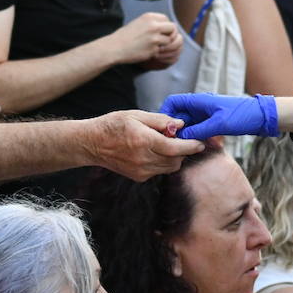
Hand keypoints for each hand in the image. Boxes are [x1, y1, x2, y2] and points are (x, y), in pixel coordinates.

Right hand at [83, 110, 204, 180]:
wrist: (92, 143)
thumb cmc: (113, 125)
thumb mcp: (136, 115)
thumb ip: (161, 121)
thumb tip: (181, 124)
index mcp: (144, 141)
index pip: (176, 148)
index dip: (191, 146)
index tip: (200, 142)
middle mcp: (143, 159)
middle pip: (176, 160)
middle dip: (183, 151)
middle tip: (181, 139)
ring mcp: (141, 171)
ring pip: (170, 167)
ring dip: (174, 157)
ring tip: (165, 144)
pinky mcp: (139, 177)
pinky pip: (159, 171)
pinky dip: (163, 162)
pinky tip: (154, 152)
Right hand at [111, 13, 180, 65]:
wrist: (115, 47)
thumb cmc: (125, 36)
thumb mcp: (139, 23)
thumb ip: (152, 23)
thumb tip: (167, 26)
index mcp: (149, 17)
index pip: (167, 19)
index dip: (166, 26)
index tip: (162, 31)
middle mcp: (153, 26)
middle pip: (172, 28)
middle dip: (170, 34)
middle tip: (163, 39)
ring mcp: (154, 38)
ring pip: (169, 41)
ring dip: (163, 44)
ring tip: (152, 46)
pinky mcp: (154, 49)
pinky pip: (161, 50)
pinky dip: (156, 52)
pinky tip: (146, 51)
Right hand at [159, 93, 279, 140]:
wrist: (262, 117)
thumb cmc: (242, 115)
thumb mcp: (219, 124)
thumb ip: (198, 130)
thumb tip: (180, 138)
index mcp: (199, 100)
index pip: (173, 102)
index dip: (165, 114)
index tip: (163, 130)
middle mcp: (199, 106)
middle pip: (178, 115)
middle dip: (173, 128)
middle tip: (171, 144)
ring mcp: (205, 115)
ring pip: (187, 124)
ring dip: (183, 134)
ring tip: (181, 148)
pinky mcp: (211, 123)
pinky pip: (196, 129)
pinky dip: (192, 137)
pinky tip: (192, 147)